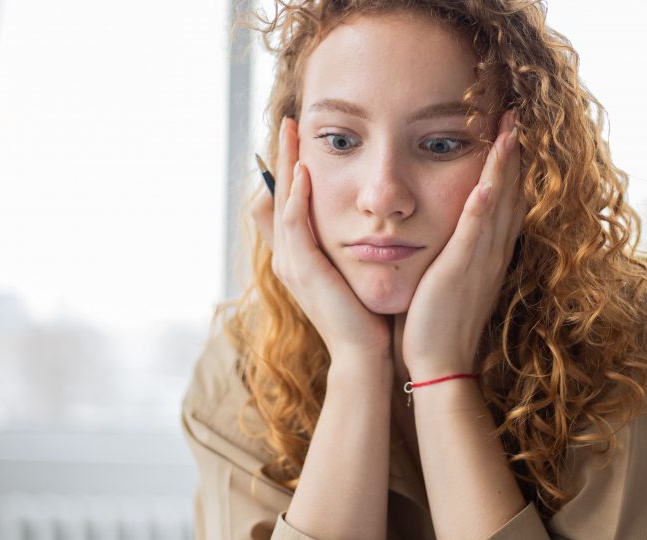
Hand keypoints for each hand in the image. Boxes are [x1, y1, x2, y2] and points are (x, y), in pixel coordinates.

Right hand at [252, 118, 392, 366]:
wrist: (365, 355)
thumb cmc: (366, 316)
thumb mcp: (355, 272)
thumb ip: (352, 246)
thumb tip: (369, 222)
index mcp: (299, 256)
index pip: (288, 201)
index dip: (289, 169)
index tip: (300, 137)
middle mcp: (288, 256)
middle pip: (277, 194)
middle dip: (282, 156)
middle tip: (288, 121)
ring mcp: (291, 264)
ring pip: (282, 202)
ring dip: (285, 165)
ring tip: (291, 132)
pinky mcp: (303, 270)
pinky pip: (294, 224)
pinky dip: (297, 196)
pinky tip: (304, 172)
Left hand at [401, 109, 525, 380]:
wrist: (439, 364)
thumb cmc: (437, 325)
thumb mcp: (448, 280)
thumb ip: (450, 253)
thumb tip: (441, 231)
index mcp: (486, 254)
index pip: (503, 202)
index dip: (508, 167)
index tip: (508, 133)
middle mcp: (491, 253)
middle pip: (509, 194)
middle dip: (513, 154)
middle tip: (516, 115)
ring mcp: (479, 261)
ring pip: (498, 204)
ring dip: (504, 166)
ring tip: (509, 129)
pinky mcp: (461, 272)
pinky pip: (476, 233)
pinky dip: (484, 206)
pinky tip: (488, 181)